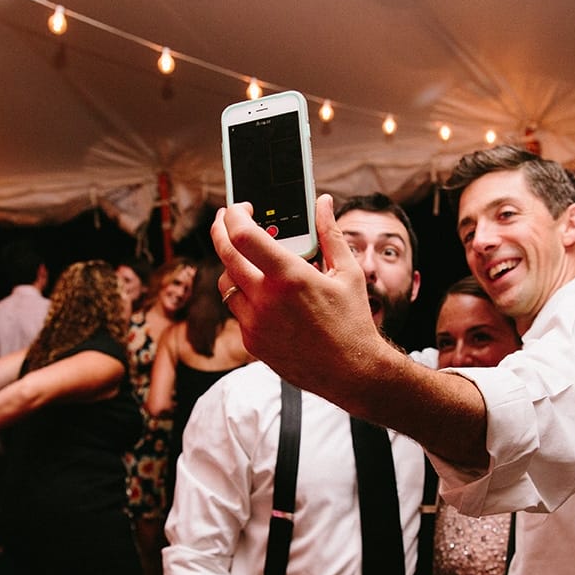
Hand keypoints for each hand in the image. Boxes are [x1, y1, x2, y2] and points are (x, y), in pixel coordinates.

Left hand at [211, 195, 380, 397]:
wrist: (352, 371)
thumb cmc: (353, 321)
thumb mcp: (348, 272)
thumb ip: (330, 233)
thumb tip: (323, 203)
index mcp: (290, 277)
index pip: (243, 235)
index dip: (234, 215)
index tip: (240, 208)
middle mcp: (266, 299)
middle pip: (224, 254)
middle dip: (221, 230)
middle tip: (226, 220)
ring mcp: (255, 323)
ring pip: (225, 283)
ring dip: (232, 266)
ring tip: (251, 260)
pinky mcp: (252, 342)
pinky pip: (236, 310)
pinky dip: (245, 296)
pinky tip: (264, 294)